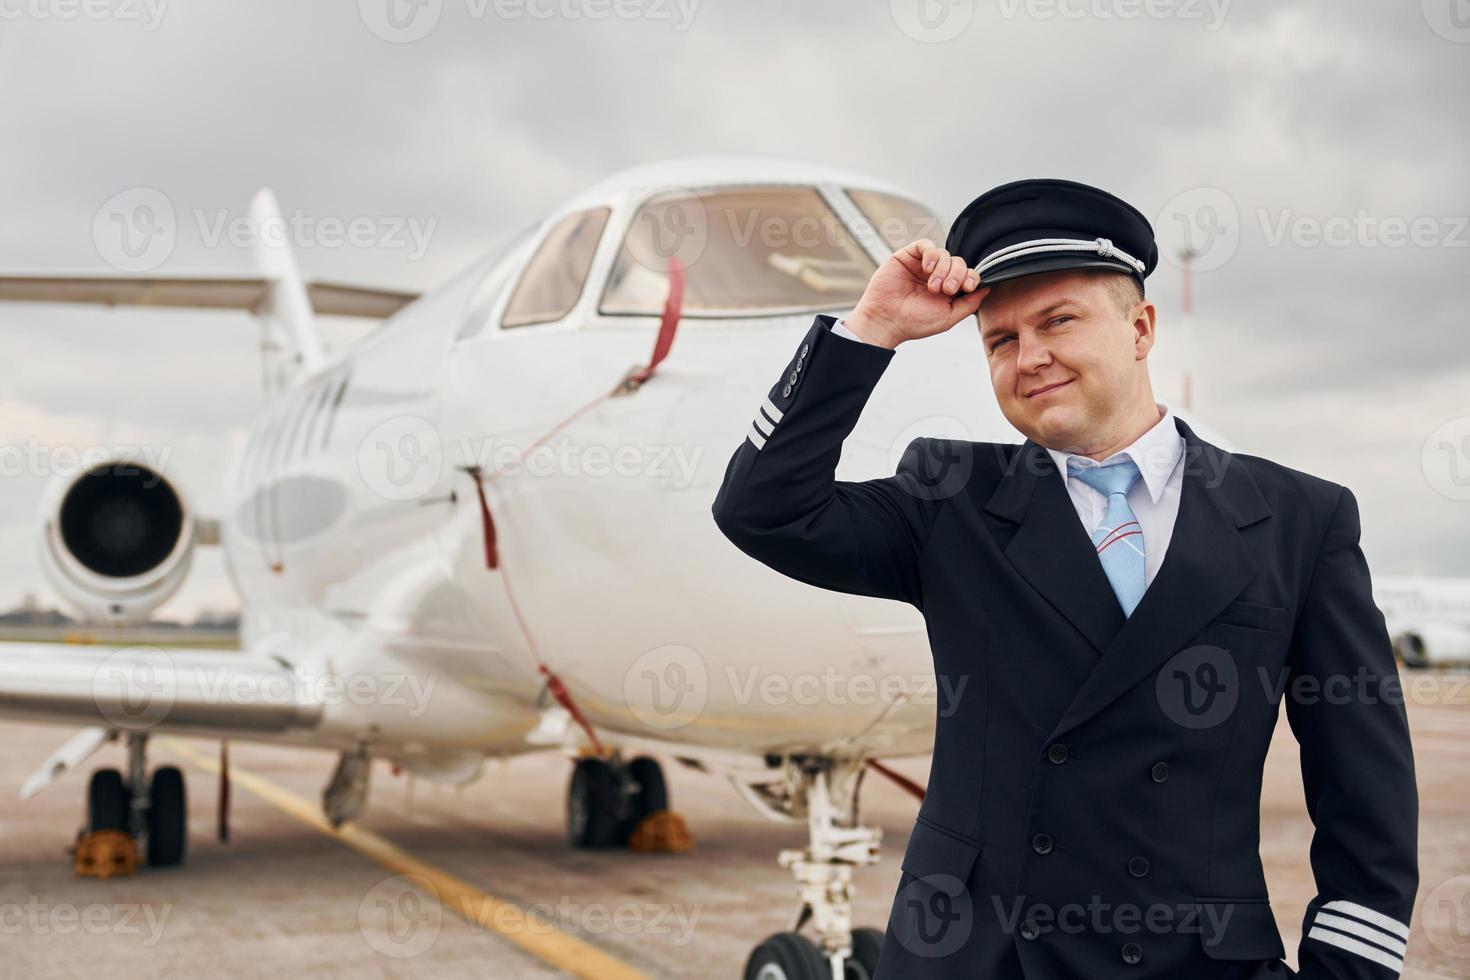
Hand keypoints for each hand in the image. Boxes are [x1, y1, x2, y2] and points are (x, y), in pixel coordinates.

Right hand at [844, 239, 989, 348]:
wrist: (885, 320)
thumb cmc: (914, 322)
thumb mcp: (949, 317)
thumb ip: (970, 303)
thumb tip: (987, 288)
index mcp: (948, 291)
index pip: (968, 275)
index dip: (972, 277)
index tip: (967, 287)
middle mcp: (937, 276)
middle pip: (959, 262)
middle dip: (956, 275)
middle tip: (945, 290)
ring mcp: (922, 266)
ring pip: (944, 254)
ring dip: (942, 269)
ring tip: (932, 286)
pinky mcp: (908, 256)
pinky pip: (926, 245)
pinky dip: (931, 254)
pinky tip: (927, 268)